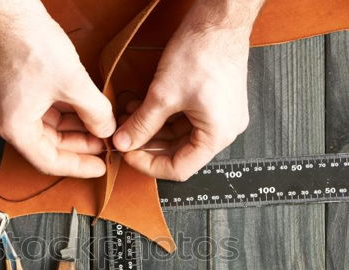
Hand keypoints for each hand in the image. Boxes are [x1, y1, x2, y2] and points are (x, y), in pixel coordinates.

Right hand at [0, 1, 114, 177]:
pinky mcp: (17, 91)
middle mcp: (8, 121)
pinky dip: (65, 114)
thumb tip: (107, 129)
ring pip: (48, 129)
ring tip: (100, 128)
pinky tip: (85, 110)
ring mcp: (11, 105)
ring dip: (75, 129)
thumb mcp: (73, 83)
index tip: (98, 167)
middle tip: (104, 146)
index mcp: (16, 127)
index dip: (78, 167)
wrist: (10, 11)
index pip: (49, 162)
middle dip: (79, 146)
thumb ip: (95, 112)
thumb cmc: (28, 43)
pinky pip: (44, 112)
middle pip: (49, 146)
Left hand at [113, 0, 262, 180]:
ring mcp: (221, 116)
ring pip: (179, 136)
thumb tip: (124, 142)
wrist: (219, 20)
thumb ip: (141, 124)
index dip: (149, 165)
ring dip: (152, 129)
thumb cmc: (203, 52)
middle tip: (125, 137)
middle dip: (148, 145)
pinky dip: (163, 117)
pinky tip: (142, 108)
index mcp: (217, 136)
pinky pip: (185, 119)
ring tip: (129, 119)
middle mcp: (224, 130)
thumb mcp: (163, 94)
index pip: (179, 169)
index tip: (129, 154)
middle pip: (179, 153)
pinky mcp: (214, 103)